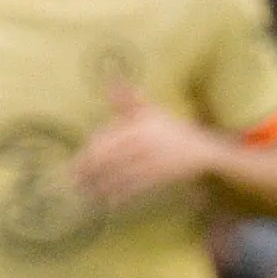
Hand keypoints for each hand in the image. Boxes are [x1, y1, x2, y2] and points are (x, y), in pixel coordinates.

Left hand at [69, 82, 217, 206]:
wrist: (203, 148)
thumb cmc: (171, 128)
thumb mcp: (150, 110)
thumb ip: (127, 98)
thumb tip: (110, 76)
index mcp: (138, 125)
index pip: (106, 140)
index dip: (88, 153)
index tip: (76, 163)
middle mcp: (144, 142)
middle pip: (109, 158)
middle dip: (88, 171)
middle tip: (73, 180)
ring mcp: (153, 160)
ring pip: (120, 175)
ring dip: (100, 185)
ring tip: (85, 193)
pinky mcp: (160, 176)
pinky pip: (136, 186)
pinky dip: (121, 194)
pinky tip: (109, 201)